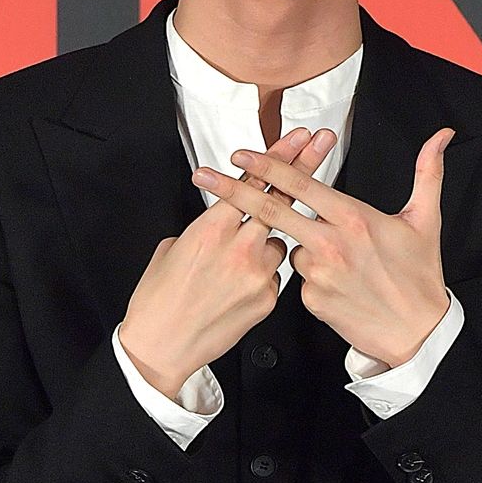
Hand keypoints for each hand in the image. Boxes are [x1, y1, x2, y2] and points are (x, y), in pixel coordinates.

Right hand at [117, 126, 338, 397]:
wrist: (162, 345)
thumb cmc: (159, 299)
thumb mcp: (173, 249)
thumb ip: (205, 230)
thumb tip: (221, 223)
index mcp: (212, 228)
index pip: (253, 182)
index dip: (277, 155)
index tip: (297, 137)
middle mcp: (241, 246)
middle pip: (282, 198)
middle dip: (304, 166)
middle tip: (322, 142)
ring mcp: (259, 273)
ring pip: (277, 244)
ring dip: (264, 245)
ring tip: (232, 269)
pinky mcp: (269, 299)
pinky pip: (273, 276)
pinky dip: (260, 277)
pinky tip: (235, 292)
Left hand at [190, 127, 454, 366]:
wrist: (417, 333)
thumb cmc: (420, 276)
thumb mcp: (426, 219)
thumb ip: (428, 172)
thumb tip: (441, 136)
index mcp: (353, 217)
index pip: (300, 184)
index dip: (267, 166)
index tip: (240, 154)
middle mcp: (330, 242)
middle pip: (270, 209)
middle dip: (232, 190)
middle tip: (204, 176)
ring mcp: (318, 273)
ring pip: (290, 247)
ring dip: (301, 246)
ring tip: (342, 262)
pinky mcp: (311, 299)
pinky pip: (300, 278)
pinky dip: (312, 275)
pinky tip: (338, 284)